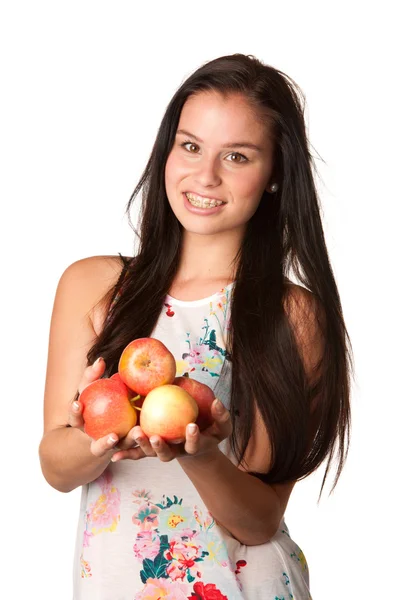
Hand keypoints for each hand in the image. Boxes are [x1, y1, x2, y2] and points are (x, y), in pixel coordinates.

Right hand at [67, 357, 139, 457]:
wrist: (107, 421)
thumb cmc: (96, 401)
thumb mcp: (91, 388)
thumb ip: (92, 376)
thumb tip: (100, 360)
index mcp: (82, 425)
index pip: (75, 419)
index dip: (74, 413)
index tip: (78, 404)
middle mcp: (95, 441)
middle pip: (98, 446)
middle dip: (104, 443)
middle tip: (113, 436)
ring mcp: (112, 447)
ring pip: (119, 448)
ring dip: (128, 442)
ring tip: (137, 431)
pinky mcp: (128, 447)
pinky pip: (136, 445)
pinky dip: (142, 440)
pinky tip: (152, 432)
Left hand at [111, 398, 231, 462]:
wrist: (199, 438)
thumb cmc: (210, 428)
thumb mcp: (220, 424)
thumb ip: (221, 415)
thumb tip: (217, 401)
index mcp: (194, 446)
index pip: (194, 443)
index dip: (193, 437)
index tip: (191, 426)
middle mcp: (177, 452)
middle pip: (167, 455)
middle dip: (161, 448)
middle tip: (155, 438)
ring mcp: (164, 452)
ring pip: (151, 453)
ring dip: (141, 447)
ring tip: (135, 435)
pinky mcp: (152, 450)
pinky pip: (138, 453)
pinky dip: (127, 454)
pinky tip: (114, 455)